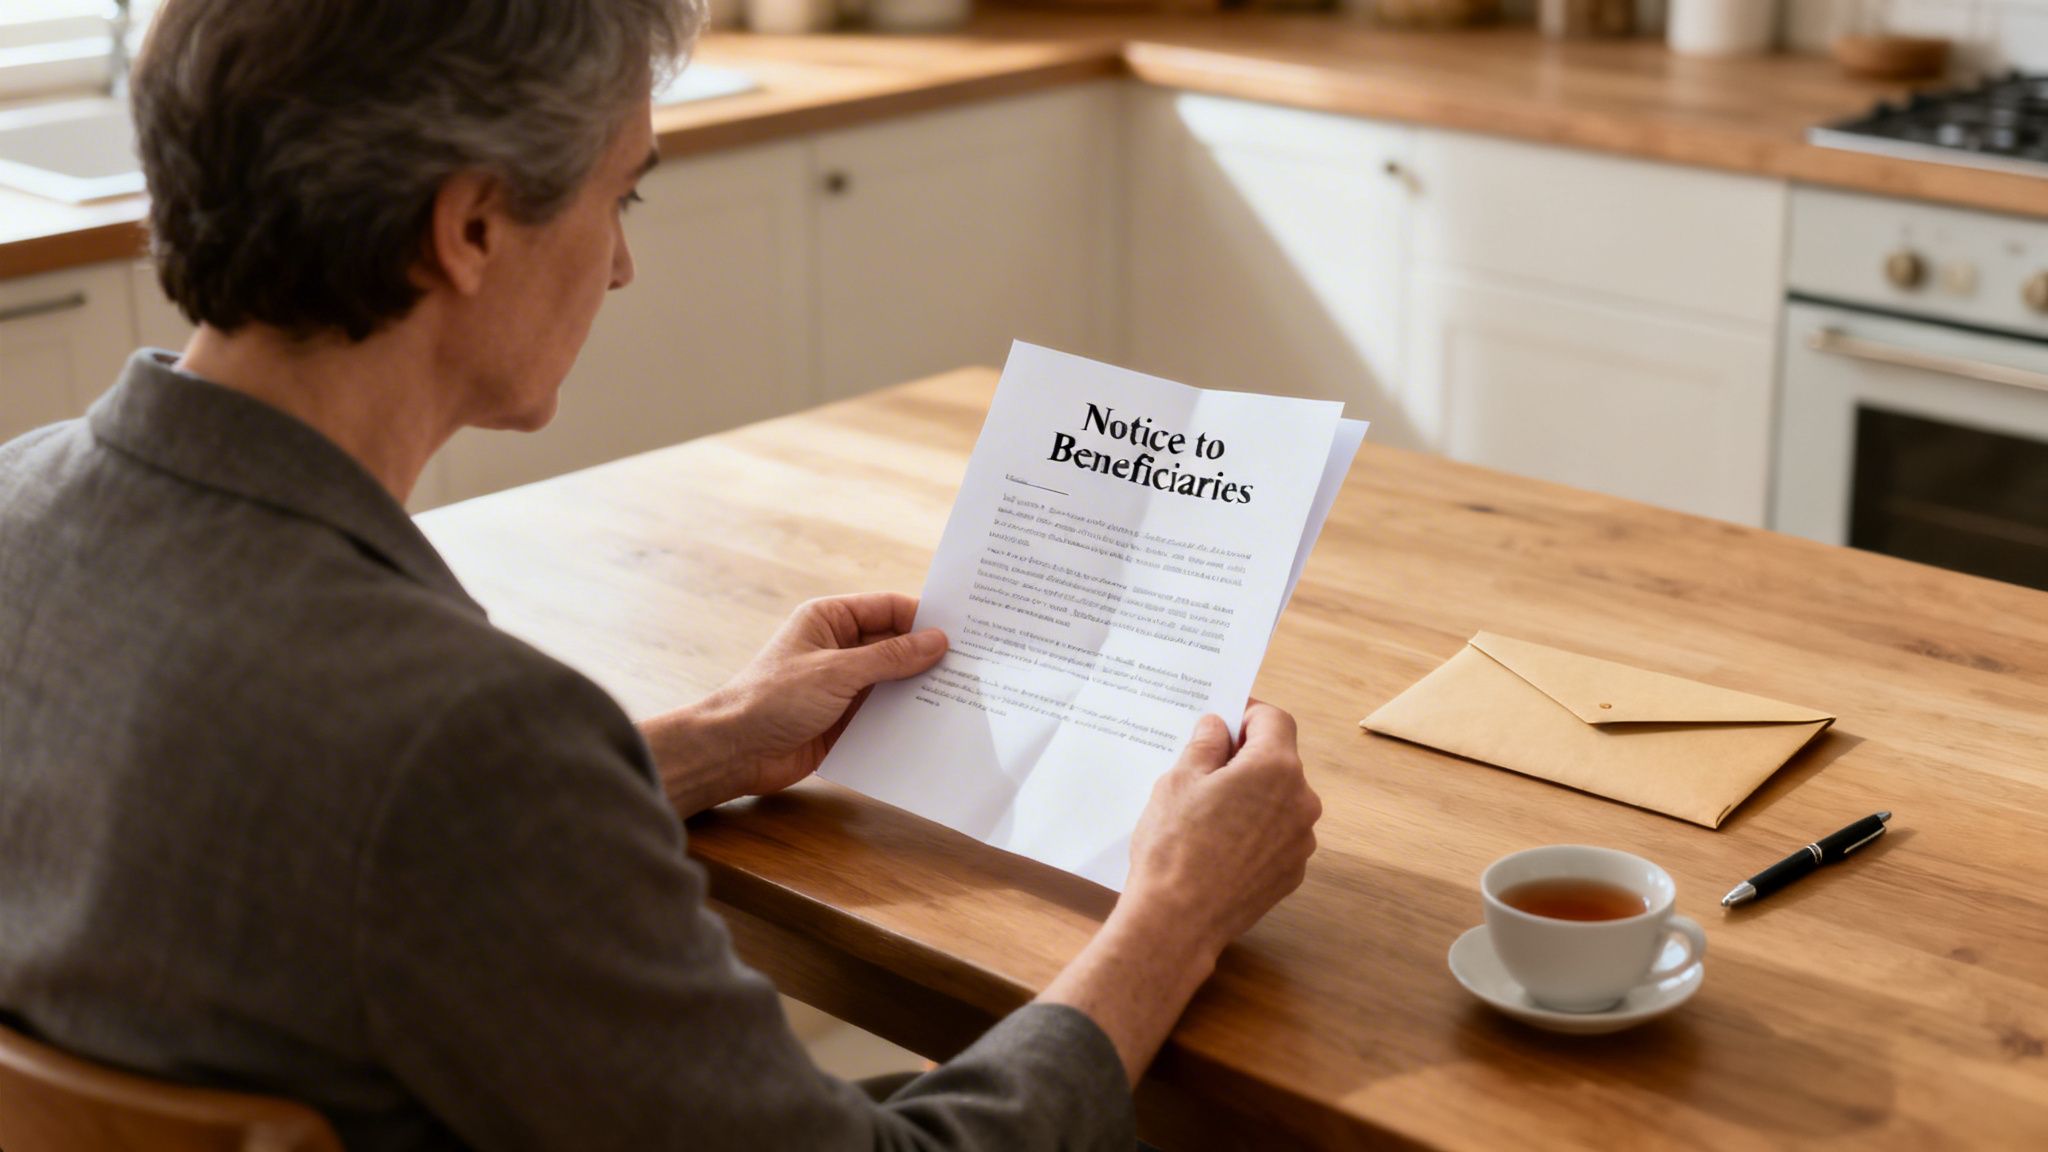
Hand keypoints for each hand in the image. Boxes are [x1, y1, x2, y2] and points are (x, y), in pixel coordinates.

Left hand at [642, 594, 946, 811]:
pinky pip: (884, 712)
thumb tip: (937, 641)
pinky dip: (906, 717)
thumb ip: (890, 657)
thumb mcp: (836, 672)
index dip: (924, 617)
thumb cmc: (773, 699)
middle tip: (975, 664)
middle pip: (895, 644)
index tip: (964, 630)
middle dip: (928, 655)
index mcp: (830, 620)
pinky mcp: (845, 719)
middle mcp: (839, 648)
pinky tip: (936, 725)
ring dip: (920, 689)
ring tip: (966, 696)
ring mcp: (843, 685)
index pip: (888, 608)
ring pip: (894, 680)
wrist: (735, 751)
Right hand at [1036, 700, 1319, 1083]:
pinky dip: (1254, 831)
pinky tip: (1218, 845)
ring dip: (1252, 797)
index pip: (1274, 720)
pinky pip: (1276, 836)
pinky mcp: (1291, 872)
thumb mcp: (1179, 780)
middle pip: (1279, 762)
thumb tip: (1217, 727)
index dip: (1247, 715)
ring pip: (1279, 801)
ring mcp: (1300, 841)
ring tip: (1207, 813)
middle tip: (1204, 768)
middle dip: (1246, 758)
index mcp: (1276, 768)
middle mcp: (1301, 802)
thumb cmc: (1175, 845)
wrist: (1178, 921)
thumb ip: (1205, 745)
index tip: (1222, 722)